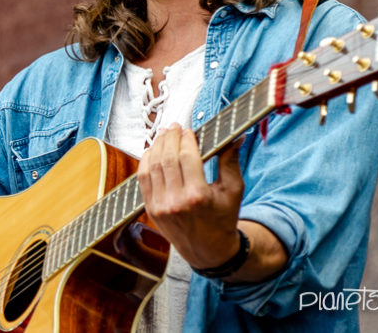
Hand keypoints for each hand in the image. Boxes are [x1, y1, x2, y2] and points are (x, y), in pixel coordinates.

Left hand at [136, 125, 287, 281]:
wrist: (207, 251)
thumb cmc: (223, 219)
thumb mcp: (233, 191)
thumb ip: (230, 161)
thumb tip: (235, 136)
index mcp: (197, 197)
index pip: (186, 157)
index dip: (186, 139)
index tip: (189, 131)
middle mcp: (175, 202)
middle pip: (167, 158)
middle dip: (170, 138)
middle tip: (175, 127)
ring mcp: (160, 206)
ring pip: (152, 165)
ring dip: (157, 146)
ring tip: (164, 135)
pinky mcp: (150, 208)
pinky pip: (142, 178)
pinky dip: (146, 161)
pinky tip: (153, 151)